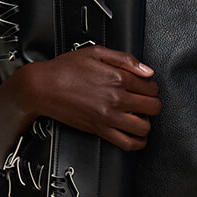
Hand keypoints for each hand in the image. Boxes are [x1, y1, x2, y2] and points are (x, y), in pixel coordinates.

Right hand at [13, 45, 158, 151]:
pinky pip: (127, 143)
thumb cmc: (65, 69)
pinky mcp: (99, 130)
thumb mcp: (96, 53)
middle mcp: (116, 98)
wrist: (43, 87)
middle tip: (144, 102)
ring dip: (146, 123)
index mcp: (118, 77)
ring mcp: (109, 116)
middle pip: (153, 107)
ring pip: (144, 127)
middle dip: (152, 104)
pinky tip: (136, 136)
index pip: (151, 87)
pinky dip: (137, 142)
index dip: (150, 87)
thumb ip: (125, 60)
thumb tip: (147, 71)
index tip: (144, 88)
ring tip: (139, 117)